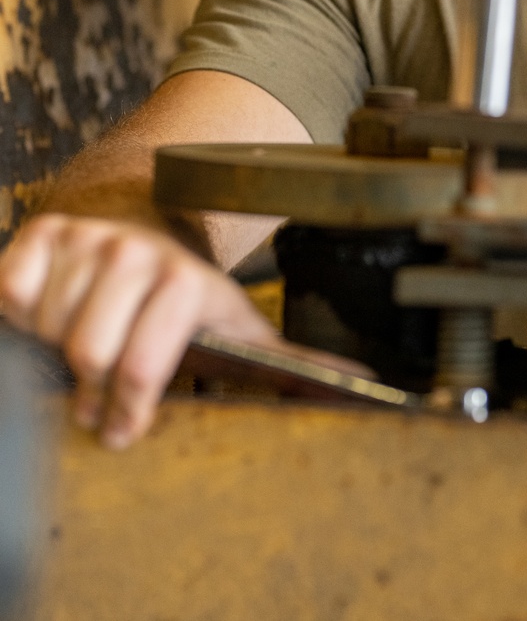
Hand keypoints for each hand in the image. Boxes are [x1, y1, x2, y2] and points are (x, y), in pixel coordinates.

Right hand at [0, 214, 282, 447]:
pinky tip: (49, 314)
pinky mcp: (47, 231)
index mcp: (183, 282)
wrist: (145, 227)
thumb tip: (360, 377)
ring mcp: (89, 238)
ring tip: (81, 344)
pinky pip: (11, 291)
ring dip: (53, 349)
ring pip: (46, 326)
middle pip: (86, 352)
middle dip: (87, 388)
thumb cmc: (185, 298)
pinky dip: (20, 314)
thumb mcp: (239, 326)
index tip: (122, 430)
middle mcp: (135, 253)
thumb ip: (293, 360)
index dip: (126, 411)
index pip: (139, 367)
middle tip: (95, 392)